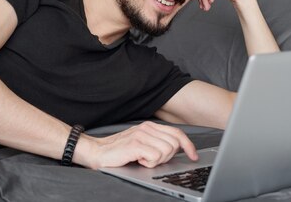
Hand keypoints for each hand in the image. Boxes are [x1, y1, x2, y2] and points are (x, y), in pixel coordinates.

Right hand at [75, 121, 197, 169]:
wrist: (97, 152)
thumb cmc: (119, 151)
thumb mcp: (142, 144)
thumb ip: (158, 142)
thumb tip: (177, 149)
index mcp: (151, 126)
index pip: (177, 133)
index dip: (188, 145)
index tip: (193, 156)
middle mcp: (147, 128)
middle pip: (174, 144)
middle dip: (166, 157)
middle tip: (151, 160)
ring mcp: (141, 135)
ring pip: (166, 151)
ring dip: (156, 161)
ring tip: (143, 159)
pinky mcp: (135, 144)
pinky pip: (155, 156)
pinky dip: (148, 163)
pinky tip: (138, 160)